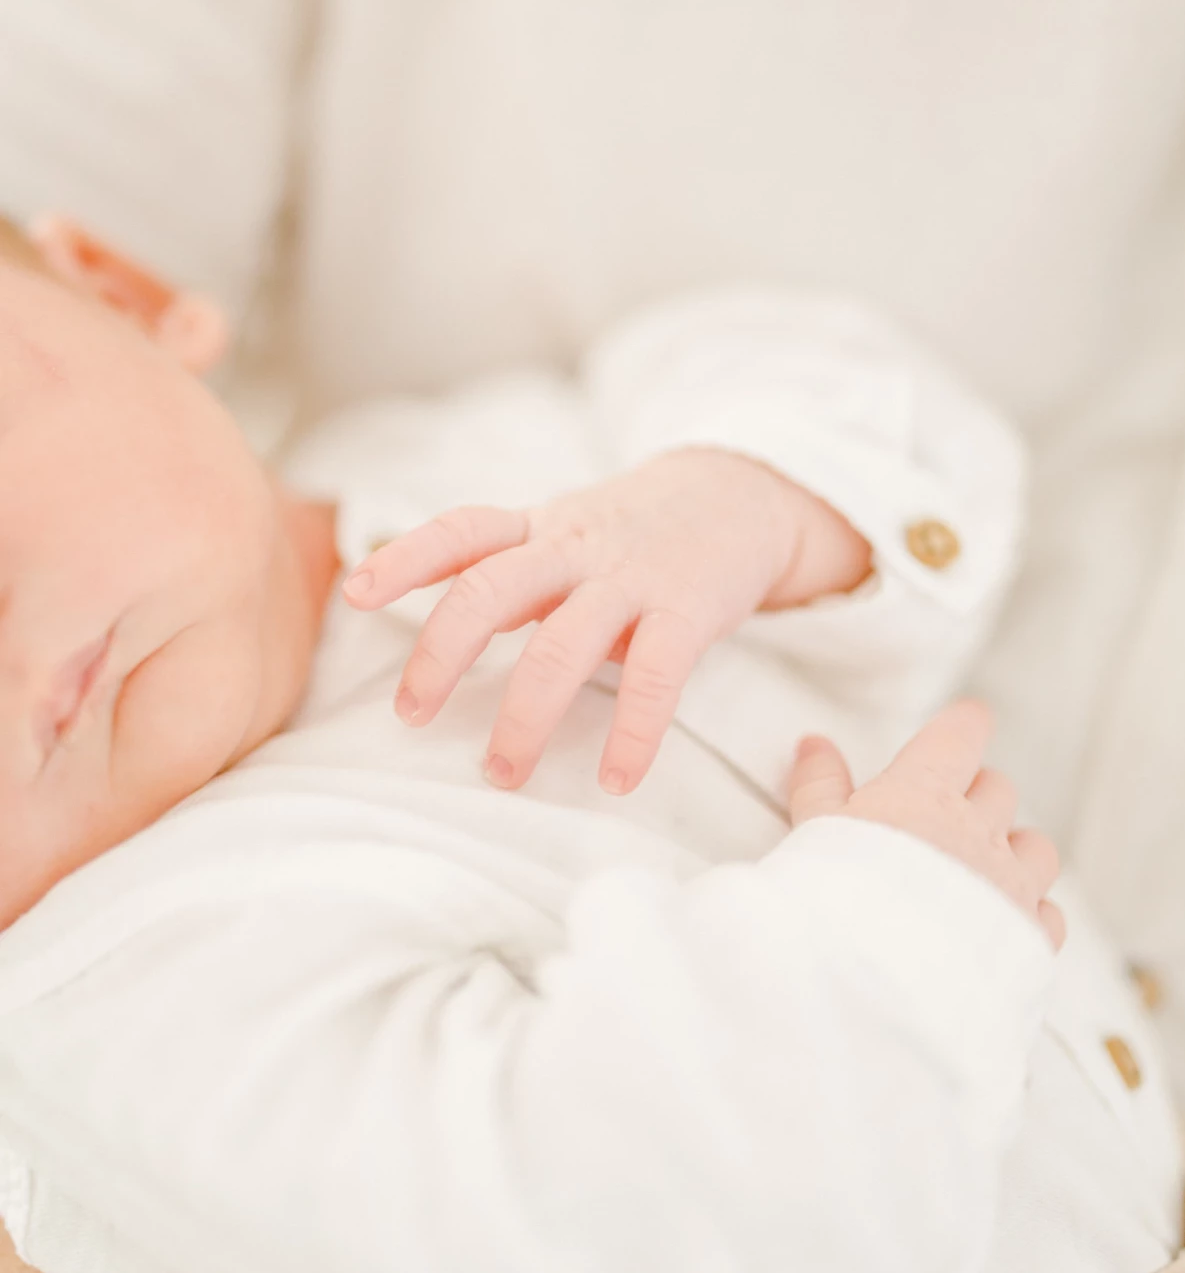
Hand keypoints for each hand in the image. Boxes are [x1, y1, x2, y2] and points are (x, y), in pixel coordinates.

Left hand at [344, 448, 870, 792]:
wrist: (743, 494)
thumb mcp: (561, 531)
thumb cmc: (633, 531)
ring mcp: (632, 577)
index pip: (460, 531)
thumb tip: (422, 622)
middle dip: (442, 654)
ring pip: (563, 644)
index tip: (354, 594)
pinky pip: (656, 677)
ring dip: (525, 714)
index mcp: (539, 528)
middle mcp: (575, 547)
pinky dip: (632, 733)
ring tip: (502, 772)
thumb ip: (502, 569)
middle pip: (491, 588)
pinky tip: (614, 777)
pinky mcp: (689, 611)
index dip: (404, 558)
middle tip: (412, 715)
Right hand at [787, 699, 1064, 947]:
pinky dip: (1031, 911)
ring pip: (1036, 847)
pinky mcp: (1027, 940)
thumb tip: (814, 744)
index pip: (960, 736)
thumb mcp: (813, 832)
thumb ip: (819, 784)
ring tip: (986, 866)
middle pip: (998, 789)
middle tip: (950, 809)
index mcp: (924, 794)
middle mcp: (978, 832)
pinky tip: (1006, 922)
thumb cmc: (836, 902)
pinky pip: (1048, 913)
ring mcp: (1009, 885)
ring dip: (1015, 849)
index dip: (966, 725)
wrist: (873, 987)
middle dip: (978, 793)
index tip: (968, 720)